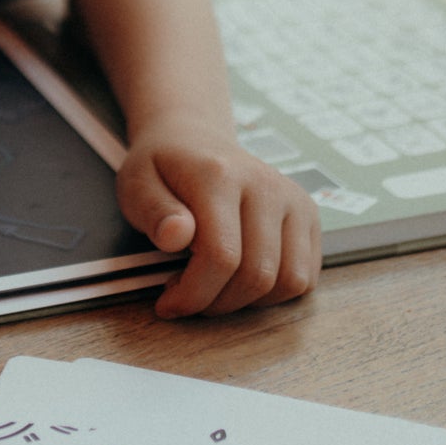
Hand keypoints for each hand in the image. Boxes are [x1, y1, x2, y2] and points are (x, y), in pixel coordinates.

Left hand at [116, 115, 321, 317]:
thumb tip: (176, 236)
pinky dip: (273, 294)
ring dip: (247, 302)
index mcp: (220, 177)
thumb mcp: (137, 184)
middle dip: (217, 303)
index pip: (221, 256)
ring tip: (213, 288)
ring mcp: (294, 200)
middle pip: (257, 275)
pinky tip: (239, 280)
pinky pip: (305, 277)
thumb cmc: (162, 168)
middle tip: (187, 297)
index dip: (194, 294)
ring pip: (288, 281)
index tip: (166, 304)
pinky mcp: (308, 215)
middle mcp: (266, 186)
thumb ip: (154, 211)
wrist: (193, 139)